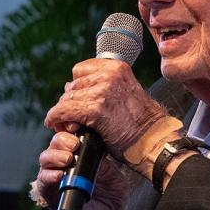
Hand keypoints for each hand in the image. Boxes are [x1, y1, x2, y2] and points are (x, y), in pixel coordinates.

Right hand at [32, 128, 128, 209]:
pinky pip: (43, 181)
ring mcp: (55, 177)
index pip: (69, 134)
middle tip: (75, 144)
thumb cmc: (110, 196)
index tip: (79, 127)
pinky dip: (49, 175)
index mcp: (79, 155)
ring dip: (55, 156)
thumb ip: (103, 159)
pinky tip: (59, 174)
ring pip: (45, 158)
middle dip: (63, 140)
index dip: (71, 128)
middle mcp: (64, 163)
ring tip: (68, 158)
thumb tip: (97, 144)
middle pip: (55, 142)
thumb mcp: (112, 172)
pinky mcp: (50, 194)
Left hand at [43, 58, 164, 152]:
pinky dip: (56, 118)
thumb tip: (69, 87)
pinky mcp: (95, 109)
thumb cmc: (142, 123)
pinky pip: (63, 111)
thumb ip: (101, 87)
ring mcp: (102, 91)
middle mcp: (110, 75)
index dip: (77, 87)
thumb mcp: (125, 93)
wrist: (154, 140)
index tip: (79, 100)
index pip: (81, 70)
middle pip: (72, 85)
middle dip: (70, 102)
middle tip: (73, 119)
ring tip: (71, 126)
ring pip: (66, 98)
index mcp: (118, 68)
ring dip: (64, 113)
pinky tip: (55, 124)